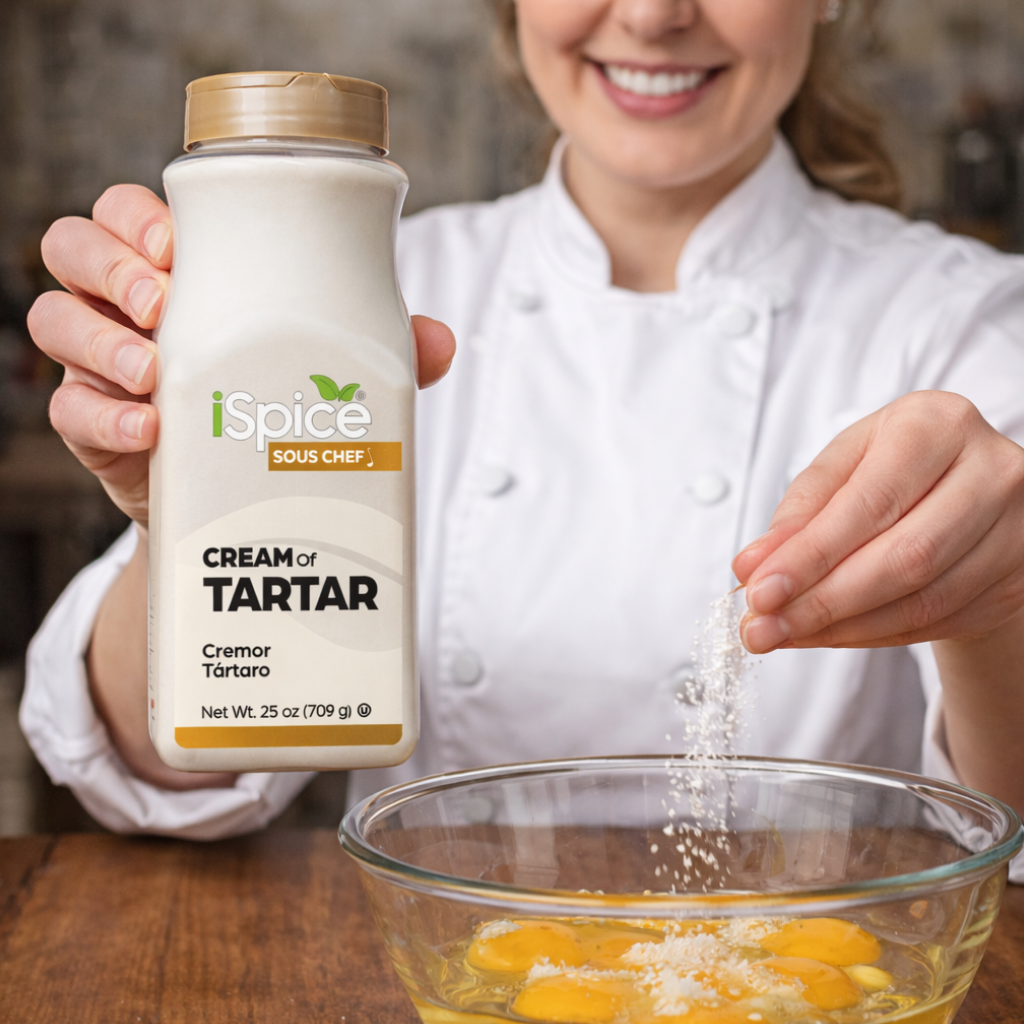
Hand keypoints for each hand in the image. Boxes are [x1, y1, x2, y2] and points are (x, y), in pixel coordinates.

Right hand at [29, 184, 455, 524]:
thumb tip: (440, 342)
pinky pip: (67, 411)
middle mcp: (128, 309)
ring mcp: (103, 366)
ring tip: (155, 375)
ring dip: (99, 342)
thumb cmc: (279, 406)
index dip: (136, 218)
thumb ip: (378, 351)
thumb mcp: (326, 373)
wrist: (244, 502)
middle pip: (73, 249)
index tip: (177, 244)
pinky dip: (102, 418)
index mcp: (181, 274)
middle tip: (164, 302)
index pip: (131, 215)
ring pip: (55, 321)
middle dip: (110, 267)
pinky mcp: (94, 429)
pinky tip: (147, 433)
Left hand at [732, 391, 1023, 653]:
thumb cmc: (892, 469)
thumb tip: (753, 566)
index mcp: (937, 425)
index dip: (811, 555)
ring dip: (842, 627)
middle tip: (763, 628)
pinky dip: (872, 635)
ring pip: (924, 600)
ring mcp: (1016, 529)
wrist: (962, 488)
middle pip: (904, 558)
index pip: (870, 503)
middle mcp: (991, 472)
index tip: (759, 591)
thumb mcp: (841, 470)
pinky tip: (827, 635)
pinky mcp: (1018, 579)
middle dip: (822, 602)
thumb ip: (798, 514)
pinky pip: (938, 623)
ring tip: (785, 634)